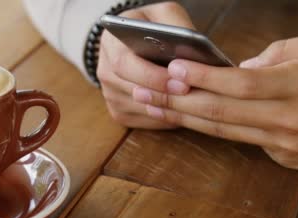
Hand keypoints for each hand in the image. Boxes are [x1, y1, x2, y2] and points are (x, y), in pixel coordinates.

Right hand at [97, 2, 192, 128]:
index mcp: (110, 43)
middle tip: (190, 93)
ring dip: (167, 109)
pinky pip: (143, 122)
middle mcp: (105, 70)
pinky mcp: (118, 112)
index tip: (181, 82)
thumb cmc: (154, 28)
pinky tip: (182, 111)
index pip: (125, 64)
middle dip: (164, 94)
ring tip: (193, 103)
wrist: (136, 42)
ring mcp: (109, 94)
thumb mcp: (164, 15)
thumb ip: (176, 27)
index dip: (153, 76)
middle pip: (131, 91)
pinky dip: (165, 119)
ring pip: (139, 109)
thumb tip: (191, 52)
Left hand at [134, 31, 297, 177]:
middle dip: (178, 100)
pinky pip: (241, 139)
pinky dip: (212, 128)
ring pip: (224, 131)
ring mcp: (284, 144)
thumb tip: (238, 68)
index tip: (174, 69)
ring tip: (153, 105)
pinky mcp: (282, 158)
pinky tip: (188, 117)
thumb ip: (280, 52)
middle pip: (222, 112)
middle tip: (144, 89)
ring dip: (184, 118)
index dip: (204, 78)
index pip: (241, 84)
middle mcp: (289, 119)